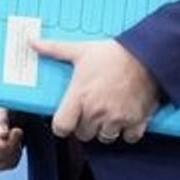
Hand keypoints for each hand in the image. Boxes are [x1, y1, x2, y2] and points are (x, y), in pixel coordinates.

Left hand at [32, 37, 156, 143]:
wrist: (148, 55)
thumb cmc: (112, 53)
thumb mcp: (80, 50)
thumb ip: (54, 49)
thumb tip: (32, 41)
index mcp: (79, 97)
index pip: (61, 127)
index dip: (61, 126)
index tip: (66, 121)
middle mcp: (96, 111)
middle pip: (83, 134)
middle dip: (84, 126)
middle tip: (89, 113)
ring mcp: (118, 118)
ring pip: (105, 137)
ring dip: (105, 130)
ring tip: (107, 116)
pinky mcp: (138, 120)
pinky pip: (130, 138)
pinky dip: (128, 132)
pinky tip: (126, 119)